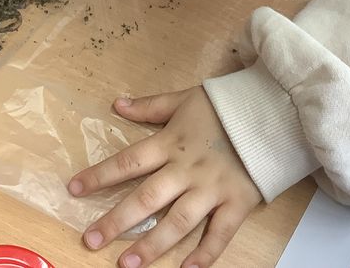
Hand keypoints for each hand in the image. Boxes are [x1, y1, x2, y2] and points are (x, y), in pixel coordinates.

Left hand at [69, 87, 261, 267]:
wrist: (275, 110)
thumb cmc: (228, 105)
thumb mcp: (185, 98)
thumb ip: (150, 106)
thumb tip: (117, 105)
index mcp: (171, 142)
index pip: (128, 161)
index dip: (100, 175)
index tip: (74, 189)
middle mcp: (188, 169)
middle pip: (147, 198)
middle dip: (116, 220)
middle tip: (90, 240)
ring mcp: (212, 189)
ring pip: (178, 222)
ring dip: (151, 245)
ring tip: (125, 264)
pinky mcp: (237, 203)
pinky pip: (219, 234)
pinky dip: (204, 255)